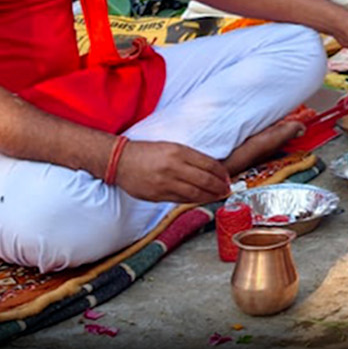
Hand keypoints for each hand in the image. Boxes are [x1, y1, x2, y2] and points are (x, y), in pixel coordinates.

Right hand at [114, 139, 232, 202]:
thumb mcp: (171, 147)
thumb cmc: (146, 152)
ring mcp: (165, 183)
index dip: (221, 173)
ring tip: (218, 197)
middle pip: (205, 180)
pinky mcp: (157, 195)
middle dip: (219, 187)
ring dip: (210, 196)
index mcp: (178, 152)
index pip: (209, 164)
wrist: (120, 161)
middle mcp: (173, 167)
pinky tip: (201, 199)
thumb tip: (211, 169)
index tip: (227, 177)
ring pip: (195, 193)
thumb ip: (190, 157)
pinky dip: (194, 200)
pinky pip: (181, 200)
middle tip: (227, 189)